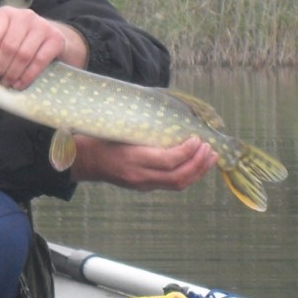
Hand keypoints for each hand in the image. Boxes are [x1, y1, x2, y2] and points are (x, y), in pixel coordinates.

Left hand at [0, 8, 88, 89]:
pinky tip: (20, 84)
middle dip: (1, 66)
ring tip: (8, 81)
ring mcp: (42, 26)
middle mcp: (25, 16)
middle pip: (8, 47)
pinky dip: (28, 76)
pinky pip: (39, 61)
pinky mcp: (55, 39)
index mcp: (6, 13)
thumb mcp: (3, 35)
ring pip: (23, 55)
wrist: (50, 38)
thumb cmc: (19, 39)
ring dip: (13, 73)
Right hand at [68, 135, 217, 192]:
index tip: (196, 138)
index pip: (167, 160)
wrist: (87, 160)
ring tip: (210, 156)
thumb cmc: (103, 137)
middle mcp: (139, 175)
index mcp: (132, 158)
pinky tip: (197, 164)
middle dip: (198, 163)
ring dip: (198, 171)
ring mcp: (142, 184)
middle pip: (177, 176)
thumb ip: (145, 125)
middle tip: (209, 148)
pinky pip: (172, 184)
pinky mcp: (145, 187)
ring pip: (178, 184)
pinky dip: (189, 174)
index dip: (186, 151)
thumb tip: (172, 110)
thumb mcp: (122, 127)